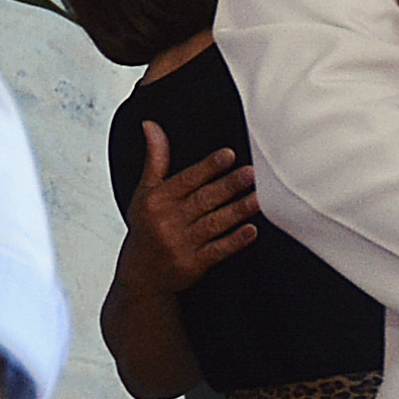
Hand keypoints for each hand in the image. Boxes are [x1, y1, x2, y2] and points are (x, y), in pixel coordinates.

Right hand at [118, 124, 257, 297]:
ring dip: (237, 210)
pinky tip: (251, 231)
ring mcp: (181, 244)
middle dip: (228, 185)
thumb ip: (155, 159)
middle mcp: (168, 221)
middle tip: (251, 172)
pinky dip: (234, 241)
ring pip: (214, 224)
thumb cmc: (146, 226)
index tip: (228, 155)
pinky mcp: (193, 264)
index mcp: (157, 200)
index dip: (208, 167)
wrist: (141, 273)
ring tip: (258, 198)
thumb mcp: (144, 192)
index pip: (187, 180)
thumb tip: (150, 125)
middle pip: (203, 200)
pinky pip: (217, 251)